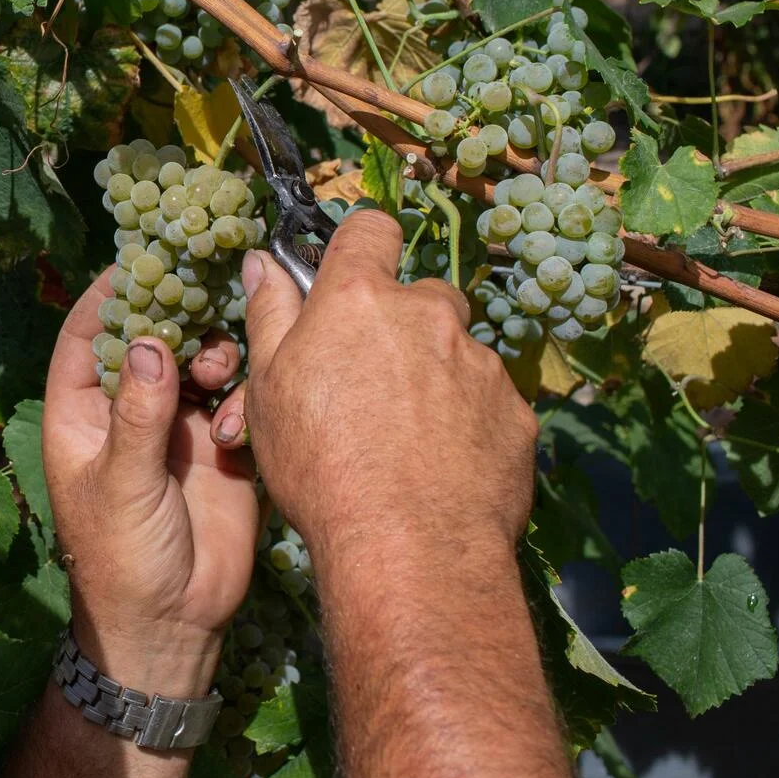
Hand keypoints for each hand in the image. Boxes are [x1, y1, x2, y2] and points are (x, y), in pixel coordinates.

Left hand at [42, 269, 260, 696]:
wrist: (172, 626)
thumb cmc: (122, 560)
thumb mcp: (121, 486)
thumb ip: (137, 415)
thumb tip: (148, 342)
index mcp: (83, 414)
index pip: (86, 336)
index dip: (107, 295)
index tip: (138, 256)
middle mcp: (129, 410)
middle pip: (148, 336)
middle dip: (174, 309)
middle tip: (203, 282)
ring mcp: (176, 426)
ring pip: (196, 358)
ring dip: (212, 349)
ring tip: (219, 367)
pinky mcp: (221, 444)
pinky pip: (234, 394)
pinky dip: (242, 387)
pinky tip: (240, 407)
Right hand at [234, 210, 539, 564]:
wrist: (409, 548)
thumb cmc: (322, 468)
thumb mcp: (270, 390)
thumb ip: (270, 315)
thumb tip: (263, 263)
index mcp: (361, 300)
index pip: (370, 228)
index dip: (360, 245)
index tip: (351, 272)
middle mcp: (428, 316)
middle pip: (420, 295)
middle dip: (401, 326)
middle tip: (370, 383)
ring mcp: (480, 363)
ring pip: (456, 351)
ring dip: (434, 376)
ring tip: (405, 437)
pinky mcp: (515, 412)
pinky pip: (487, 401)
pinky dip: (467, 421)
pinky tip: (439, 465)